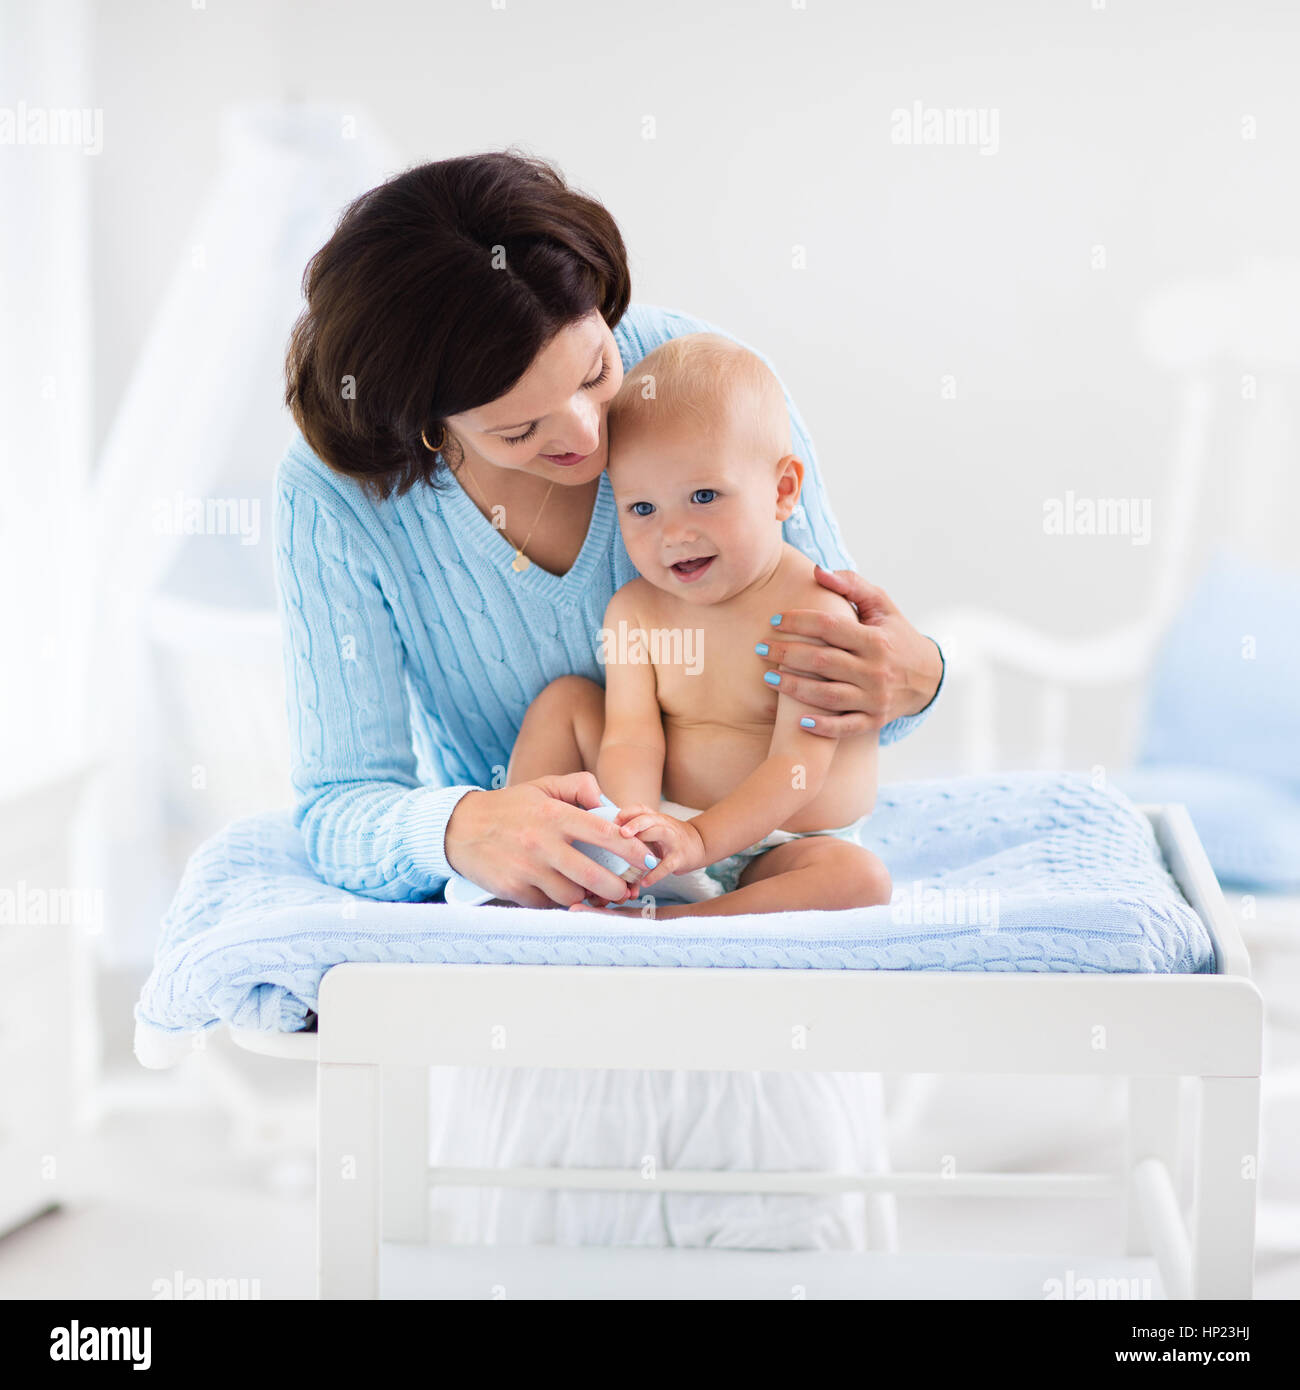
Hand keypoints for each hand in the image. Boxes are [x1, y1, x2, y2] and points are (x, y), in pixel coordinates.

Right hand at [444, 773, 658, 907]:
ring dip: (587, 897)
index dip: (632, 850)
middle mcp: (543, 842)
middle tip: (627, 890)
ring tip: (594, 893)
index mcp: (555, 814)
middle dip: (618, 888)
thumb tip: (606, 800)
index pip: (604, 834)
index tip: (648, 859)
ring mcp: (527, 868)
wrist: (460, 828)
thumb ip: (579, 785)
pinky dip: (558, 902)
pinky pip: (547, 904)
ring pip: (572, 895)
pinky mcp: (513, 889)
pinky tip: (562, 892)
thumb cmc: (509, 807)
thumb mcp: (543, 785)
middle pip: (594, 876)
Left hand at [613, 805, 706, 889]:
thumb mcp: (655, 828)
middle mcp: (664, 825)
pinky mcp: (680, 858)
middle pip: (649, 818)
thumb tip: (606, 837)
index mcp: (656, 818)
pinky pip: (667, 865)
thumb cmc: (669, 838)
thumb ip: (636, 830)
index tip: (613, 821)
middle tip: (620, 832)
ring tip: (629, 850)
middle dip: (634, 823)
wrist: (700, 844)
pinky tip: (644, 882)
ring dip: (645, 838)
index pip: (641, 809)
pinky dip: (655, 874)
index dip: (627, 813)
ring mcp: (673, 841)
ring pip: (660, 833)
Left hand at [756, 566, 942, 738]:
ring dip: (793, 688)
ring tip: (768, 677)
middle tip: (760, 648)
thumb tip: (817, 571)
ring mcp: (875, 698)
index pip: (829, 627)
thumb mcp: (881, 606)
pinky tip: (798, 720)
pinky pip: (845, 727)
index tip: (775, 620)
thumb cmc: (896, 635)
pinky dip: (822, 727)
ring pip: (827, 696)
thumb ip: (852, 585)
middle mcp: (876, 670)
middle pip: (821, 662)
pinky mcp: (874, 721)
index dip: (799, 622)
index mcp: (876, 640)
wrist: (928, 677)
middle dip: (786, 654)